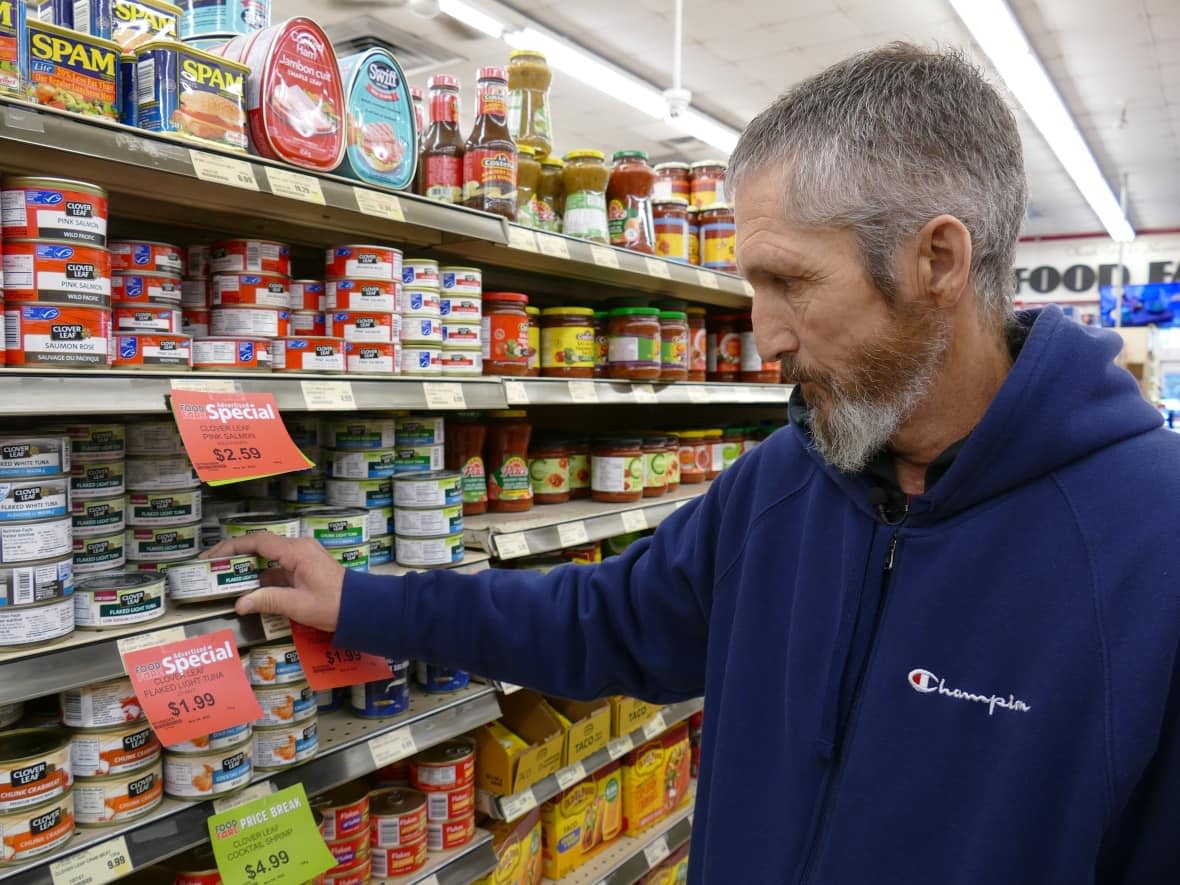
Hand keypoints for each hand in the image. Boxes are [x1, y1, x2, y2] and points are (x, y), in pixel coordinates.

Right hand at [203, 535, 344, 631]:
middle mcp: (298, 548)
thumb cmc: (334, 605)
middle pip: (259, 546)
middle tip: (211, 569)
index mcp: (296, 551)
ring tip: (223, 581)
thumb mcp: (299, 605)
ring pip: (267, 558)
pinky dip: (262, 578)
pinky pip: (278, 569)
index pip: (256, 541)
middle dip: (234, 556)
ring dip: (247, 569)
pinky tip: (248, 592)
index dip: (230, 547)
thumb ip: (268, 601)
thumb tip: (240, 604)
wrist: (362, 608)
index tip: (210, 558)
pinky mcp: (305, 568)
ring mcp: (302, 557)